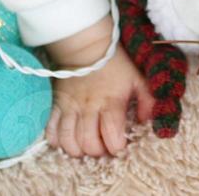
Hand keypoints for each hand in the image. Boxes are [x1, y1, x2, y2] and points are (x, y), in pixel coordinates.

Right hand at [43, 18, 154, 157]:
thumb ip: (148, 100)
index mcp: (111, 102)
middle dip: (97, 152)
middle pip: (88, 143)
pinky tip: (66, 139)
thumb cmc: (115, 64)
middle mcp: (89, 108)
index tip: (119, 146)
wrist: (87, 46)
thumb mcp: (138, 78)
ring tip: (85, 147)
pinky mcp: (56, 104)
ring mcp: (70, 107)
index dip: (116, 147)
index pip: (112, 136)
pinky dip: (56, 140)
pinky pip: (50, 129)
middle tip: (102, 148)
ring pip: (68, 140)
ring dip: (77, 150)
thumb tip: (147, 121)